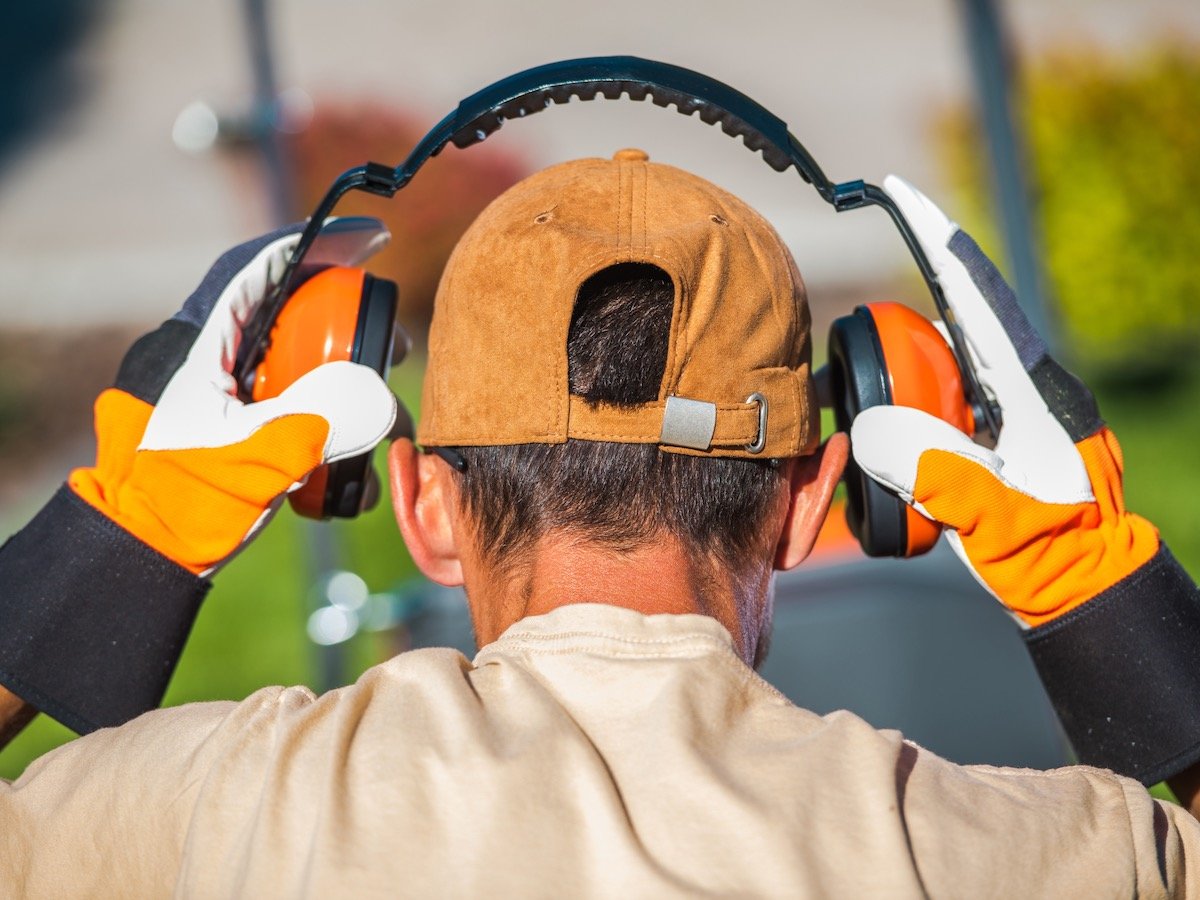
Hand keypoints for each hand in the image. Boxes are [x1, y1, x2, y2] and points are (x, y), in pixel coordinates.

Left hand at [67, 221, 396, 575]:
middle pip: (297, 319)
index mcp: (206, 345)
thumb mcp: (251, 455)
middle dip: (355, 333)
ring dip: (357, 399)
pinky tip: (359, 482)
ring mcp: (239, 399)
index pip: (261, 272)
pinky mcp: (252, 435)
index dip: (316, 245)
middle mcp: (224, 362)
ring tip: (389, 431)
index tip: (370, 239)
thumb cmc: (180, 502)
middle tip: (396, 349)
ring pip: (309, 373)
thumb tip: (383, 399)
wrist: (149, 554)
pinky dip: (341, 441)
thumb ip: (315, 423)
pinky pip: (307, 419)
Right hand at [849, 176, 1158, 626]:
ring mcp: (1019, 409)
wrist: (1085, 588)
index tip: (901, 193)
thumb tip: (875, 427)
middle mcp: (1027, 387)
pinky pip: (953, 400)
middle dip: (904, 328)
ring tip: (875, 409)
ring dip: (909, 376)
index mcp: (1031, 391)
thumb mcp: (991, 516)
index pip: (974, 298)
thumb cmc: (1050, 556)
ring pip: (953, 365)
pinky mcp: (1008, 433)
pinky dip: (920, 406)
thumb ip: (936, 471)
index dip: (937, 241)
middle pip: (957, 325)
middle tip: (862, 357)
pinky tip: (902, 437)